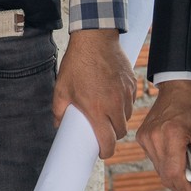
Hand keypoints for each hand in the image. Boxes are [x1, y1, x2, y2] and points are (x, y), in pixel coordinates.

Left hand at [53, 29, 138, 158]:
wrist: (95, 38)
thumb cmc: (77, 64)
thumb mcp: (62, 88)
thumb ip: (58, 110)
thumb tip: (58, 124)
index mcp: (97, 110)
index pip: (108, 141)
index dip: (105, 151)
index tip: (101, 151)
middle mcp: (115, 105)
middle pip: (120, 132)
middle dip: (112, 135)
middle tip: (102, 131)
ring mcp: (126, 94)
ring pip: (127, 117)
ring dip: (119, 119)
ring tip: (107, 112)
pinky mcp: (132, 84)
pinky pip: (131, 102)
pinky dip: (124, 104)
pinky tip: (113, 97)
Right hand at [135, 79, 190, 190]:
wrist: (179, 86)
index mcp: (172, 134)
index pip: (174, 173)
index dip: (185, 190)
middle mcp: (154, 137)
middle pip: (165, 175)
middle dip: (180, 188)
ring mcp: (145, 137)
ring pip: (158, 170)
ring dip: (173, 178)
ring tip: (188, 180)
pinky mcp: (142, 137)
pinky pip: (154, 160)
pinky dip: (166, 166)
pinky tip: (177, 164)